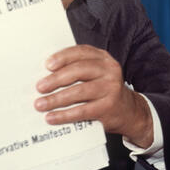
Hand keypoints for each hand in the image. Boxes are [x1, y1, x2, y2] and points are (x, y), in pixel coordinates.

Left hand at [34, 45, 152, 148]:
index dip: (62, 57)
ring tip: (40, 104)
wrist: (129, 111)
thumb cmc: (103, 89)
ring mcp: (110, 88)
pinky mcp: (108, 107)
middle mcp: (109, 70)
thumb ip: (77, 68)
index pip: (80, 52)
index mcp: (103, 58)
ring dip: (56, 99)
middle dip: (56, 79)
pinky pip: (82, 111)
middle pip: (78, 71)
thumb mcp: (96, 73)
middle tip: (39, 87)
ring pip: (79, 92)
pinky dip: (64, 115)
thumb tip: (46, 74)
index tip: (47, 65)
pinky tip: (52, 117)